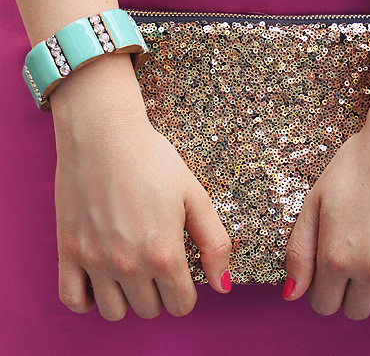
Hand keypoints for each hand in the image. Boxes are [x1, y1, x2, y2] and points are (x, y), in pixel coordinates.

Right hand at [51, 55, 232, 319]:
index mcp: (164, 253)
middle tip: (159, 262)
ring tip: (133, 269)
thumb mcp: (196, 197)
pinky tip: (101, 278)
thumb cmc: (155, 162)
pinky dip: (88, 298)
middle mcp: (128, 264)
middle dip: (160, 292)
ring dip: (127, 297)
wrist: (104, 136)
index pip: (180, 305)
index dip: (187, 292)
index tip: (184, 273)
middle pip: (149, 309)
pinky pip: (73, 300)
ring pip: (114, 312)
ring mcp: (94, 261)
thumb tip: (223, 285)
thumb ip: (215, 243)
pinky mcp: (67, 252)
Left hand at [283, 51, 369, 320]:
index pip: (324, 305)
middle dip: (352, 292)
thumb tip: (292, 295)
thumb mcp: (316, 200)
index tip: (336, 268)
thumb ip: (299, 251)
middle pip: (356, 311)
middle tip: (360, 261)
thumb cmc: (359, 162)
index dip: (326, 288)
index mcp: (336, 256)